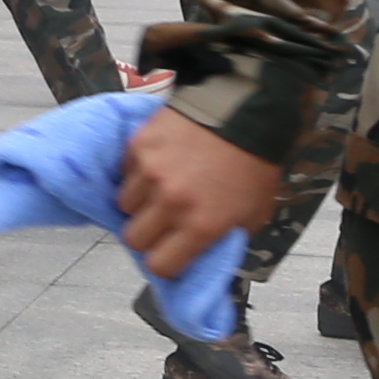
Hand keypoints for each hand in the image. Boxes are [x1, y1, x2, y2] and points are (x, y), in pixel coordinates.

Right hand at [116, 93, 271, 278]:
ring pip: (125, 206)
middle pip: (133, 239)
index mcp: (201, 224)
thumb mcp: (252, 214)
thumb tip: (200, 254)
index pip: (160, 265)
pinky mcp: (137, 147)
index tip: (170, 256)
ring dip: (141, 204)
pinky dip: (137, 175)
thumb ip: (222, 239)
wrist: (242, 112)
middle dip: (147, 236)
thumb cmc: (252, 164)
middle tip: (162, 225)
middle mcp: (170, 202)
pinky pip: (125, 174)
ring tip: (160, 191)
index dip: (164, 264)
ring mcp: (149, 173)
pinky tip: (159, 166)